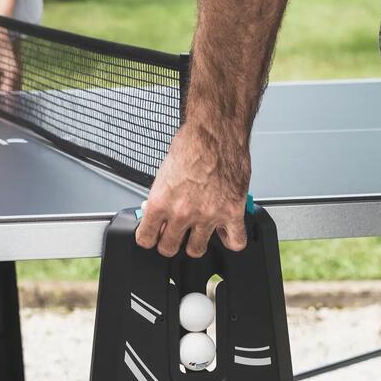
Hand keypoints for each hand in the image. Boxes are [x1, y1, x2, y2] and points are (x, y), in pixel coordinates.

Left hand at [136, 124, 249, 257]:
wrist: (215, 131)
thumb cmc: (191, 143)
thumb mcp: (164, 171)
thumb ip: (161, 196)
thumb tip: (156, 210)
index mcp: (161, 202)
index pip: (146, 239)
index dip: (148, 237)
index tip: (152, 236)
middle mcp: (183, 212)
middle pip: (169, 248)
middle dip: (169, 242)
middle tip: (174, 233)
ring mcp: (208, 216)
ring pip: (197, 249)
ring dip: (195, 242)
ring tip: (197, 230)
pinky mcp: (232, 213)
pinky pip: (234, 242)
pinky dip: (230, 239)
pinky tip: (225, 230)